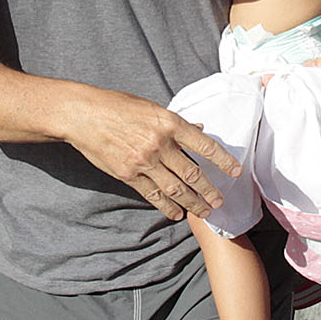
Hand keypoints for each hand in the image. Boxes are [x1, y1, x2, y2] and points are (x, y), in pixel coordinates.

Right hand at [60, 85, 239, 220]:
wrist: (84, 115)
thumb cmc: (117, 106)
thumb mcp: (150, 107)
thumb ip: (175, 122)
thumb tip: (198, 129)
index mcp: (168, 123)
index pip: (204, 145)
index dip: (223, 160)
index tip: (236, 171)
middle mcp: (159, 144)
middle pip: (192, 173)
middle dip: (209, 191)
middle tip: (221, 201)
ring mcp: (143, 162)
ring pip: (175, 188)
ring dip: (193, 203)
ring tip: (205, 212)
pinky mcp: (128, 175)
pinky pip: (152, 195)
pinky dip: (166, 206)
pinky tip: (176, 214)